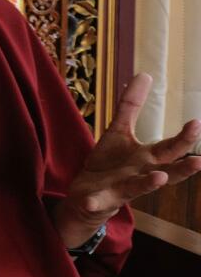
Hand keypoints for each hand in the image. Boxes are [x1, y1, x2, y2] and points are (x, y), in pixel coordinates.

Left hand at [56, 73, 200, 246]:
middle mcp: (139, 175)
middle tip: (199, 160)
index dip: (184, 137)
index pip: (170, 147)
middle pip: (165, 169)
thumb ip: (131, 106)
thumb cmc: (110, 163)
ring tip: (160, 176)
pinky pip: (97, 202)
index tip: (197, 122)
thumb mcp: (118, 131)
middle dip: (182, 166)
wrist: (86, 196)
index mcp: (146, 158)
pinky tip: (90, 201)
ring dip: (149, 183)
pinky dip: (94, 202)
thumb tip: (145, 73)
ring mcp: (120, 189)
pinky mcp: (97, 200)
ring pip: (137, 187)